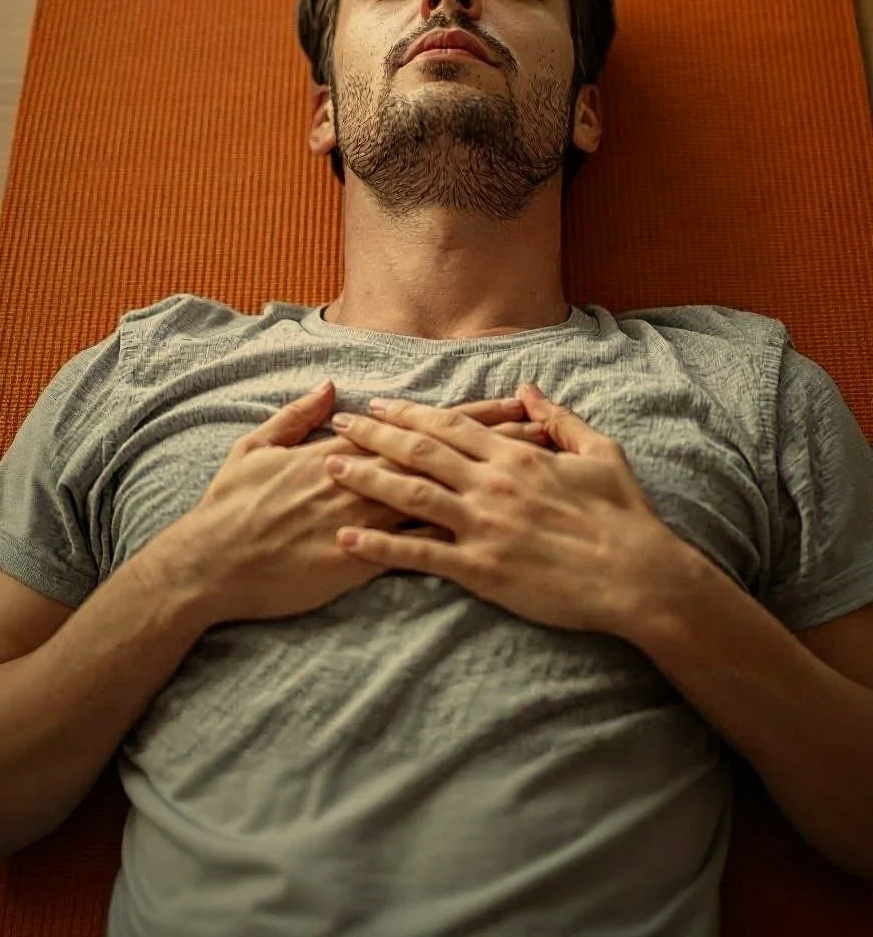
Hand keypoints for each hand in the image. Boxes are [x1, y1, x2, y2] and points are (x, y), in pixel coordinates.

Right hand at [160, 383, 552, 624]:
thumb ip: (297, 417)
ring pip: (444, 500)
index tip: (515, 403)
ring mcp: (367, 522)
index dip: (474, 416)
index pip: (425, 427)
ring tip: (536, 482)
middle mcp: (365, 481)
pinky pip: (419, 549)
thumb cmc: (231, 506)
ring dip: (490, 489)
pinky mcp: (362, 561)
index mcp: (345, 450)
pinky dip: (458, 540)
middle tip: (549, 432)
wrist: (211, 565)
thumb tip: (332, 390)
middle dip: (501, 444)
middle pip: (447, 459)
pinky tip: (496, 540)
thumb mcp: (256, 448)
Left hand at [323, 384, 685, 634]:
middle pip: (420, 450)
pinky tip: (346, 538)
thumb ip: (559, 419)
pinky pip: (418, 555)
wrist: (638, 576)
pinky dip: (379, 545)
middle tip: (340, 424)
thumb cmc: (623, 515)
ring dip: (366, 477)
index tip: (378, 404)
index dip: (409, 412)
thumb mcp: (600, 452)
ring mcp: (483, 526)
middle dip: (375, 433)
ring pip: (409, 494)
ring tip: (329, 468)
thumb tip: (528, 390)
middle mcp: (492, 484)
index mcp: (516, 456)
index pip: (451, 425)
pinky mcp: (480, 568)